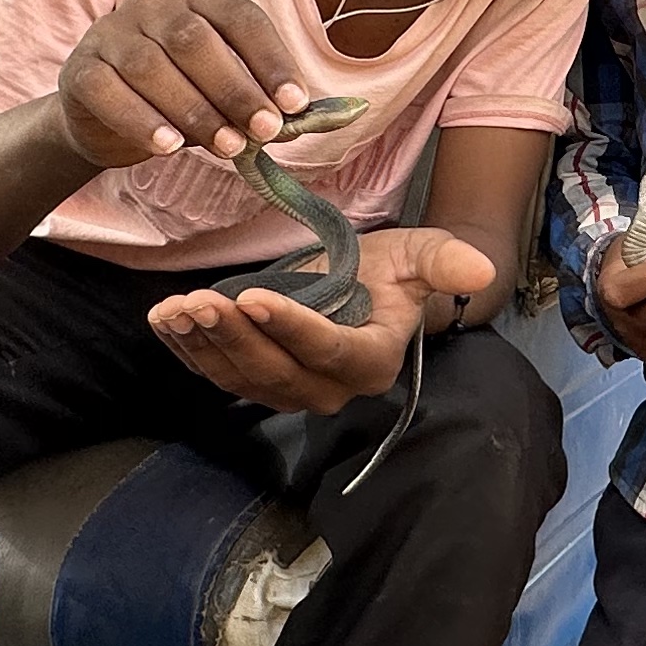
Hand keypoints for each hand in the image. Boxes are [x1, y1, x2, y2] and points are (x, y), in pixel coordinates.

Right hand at [57, 0, 310, 172]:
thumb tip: (299, 119)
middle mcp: (150, 2)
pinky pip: (110, 91)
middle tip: (263, 131)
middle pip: (195, 39)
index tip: (295, 103)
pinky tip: (168, 147)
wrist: (106, 117)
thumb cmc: (178, 94)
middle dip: (235, 89)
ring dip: (194, 111)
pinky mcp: (80, 68)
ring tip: (226, 146)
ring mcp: (110, 31)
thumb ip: (255, 97)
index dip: (270, 60)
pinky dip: (142, 120)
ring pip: (152, 66)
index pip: (240, 17)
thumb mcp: (220, 90)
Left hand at [150, 225, 495, 413]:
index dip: (291, 328)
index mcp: (371, 361)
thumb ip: (446, 262)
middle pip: (275, 371)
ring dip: (204, 346)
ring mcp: (289, 389)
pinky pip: (218, 373)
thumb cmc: (393, 271)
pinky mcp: (256, 378)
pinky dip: (187, 350)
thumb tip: (481, 269)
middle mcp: (329, 388)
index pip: (328, 351)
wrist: (368, 287)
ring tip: (177, 311)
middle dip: (234, 337)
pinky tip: (164, 321)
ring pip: (241, 377)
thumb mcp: (423, 255)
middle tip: (199, 303)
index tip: (253, 297)